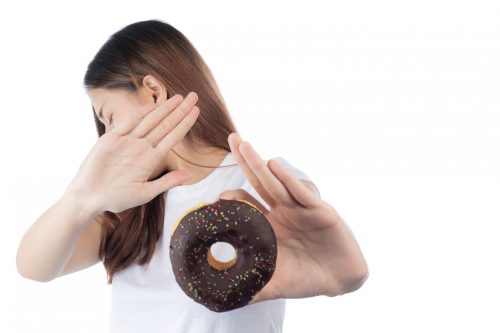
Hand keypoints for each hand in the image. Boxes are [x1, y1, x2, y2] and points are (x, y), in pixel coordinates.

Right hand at [65, 92, 199, 213]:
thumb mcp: (145, 192)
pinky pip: (128, 124)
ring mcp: (127, 142)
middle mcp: (142, 147)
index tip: (197, 111)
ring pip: (150, 121)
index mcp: (151, 159)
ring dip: (164, 109)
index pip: (173, 137)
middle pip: (165, 125)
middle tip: (194, 96)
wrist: (89, 197)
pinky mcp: (111, 139)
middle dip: (180, 110)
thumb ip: (166, 182)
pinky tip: (152, 106)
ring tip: (179, 97)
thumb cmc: (116, 198)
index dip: (185, 123)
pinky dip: (139, 114)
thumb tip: (189, 175)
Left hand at [218, 133, 368, 303]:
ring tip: (244, 145)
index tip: (216, 196)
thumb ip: (250, 287)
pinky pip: (301, 193)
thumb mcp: (274, 283)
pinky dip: (288, 179)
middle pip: (259, 182)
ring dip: (260, 163)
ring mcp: (299, 209)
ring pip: (276, 183)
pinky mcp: (319, 210)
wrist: (339, 280)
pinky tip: (274, 166)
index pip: (247, 204)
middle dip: (245, 161)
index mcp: (268, 226)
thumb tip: (222, 299)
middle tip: (232, 139)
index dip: (232, 196)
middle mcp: (282, 212)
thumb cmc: (306, 279)